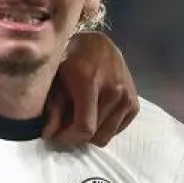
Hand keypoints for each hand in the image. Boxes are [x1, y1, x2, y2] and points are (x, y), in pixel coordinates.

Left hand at [45, 31, 138, 146]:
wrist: (98, 44)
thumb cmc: (71, 59)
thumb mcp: (57, 79)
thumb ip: (54, 108)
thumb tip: (48, 135)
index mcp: (91, 84)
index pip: (86, 127)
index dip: (69, 138)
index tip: (58, 135)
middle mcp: (115, 92)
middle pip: (95, 136)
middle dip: (78, 135)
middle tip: (68, 122)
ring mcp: (128, 98)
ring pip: (107, 136)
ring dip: (92, 132)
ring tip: (83, 115)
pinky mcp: (135, 104)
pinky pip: (117, 130)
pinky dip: (105, 127)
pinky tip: (97, 111)